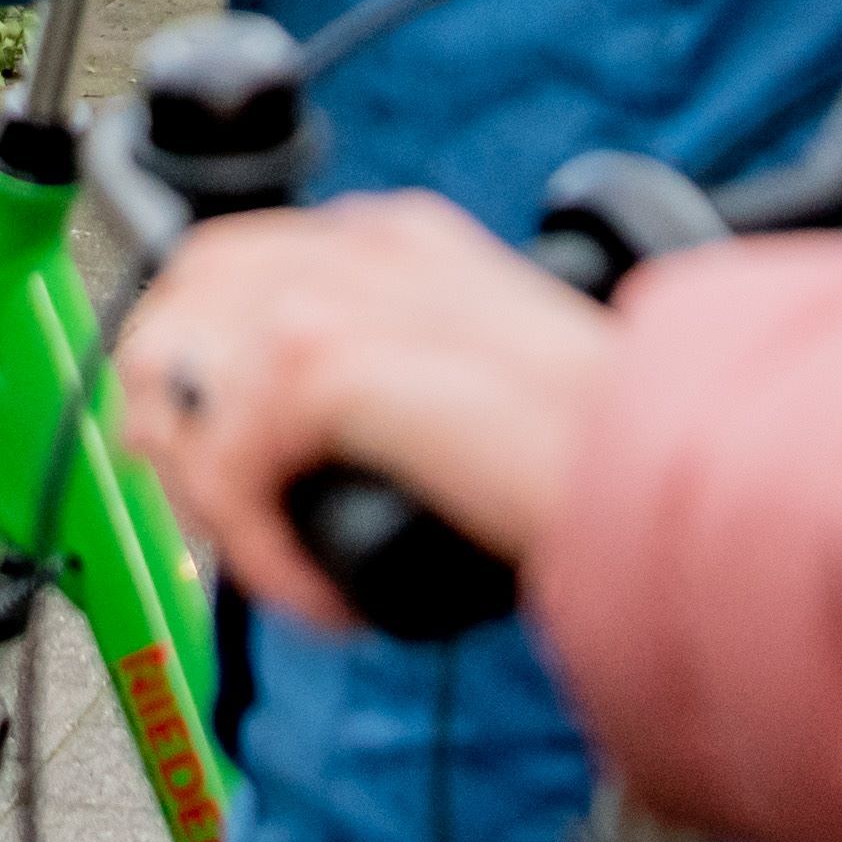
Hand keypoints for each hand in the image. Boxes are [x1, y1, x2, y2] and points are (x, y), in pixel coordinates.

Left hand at [106, 193, 615, 624]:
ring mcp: (341, 297)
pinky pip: (228, 466)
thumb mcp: (482, 388)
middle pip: (179, 297)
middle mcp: (362, 248)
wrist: (667, 471)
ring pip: (181, 377)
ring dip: (207, 490)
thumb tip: (301, 458)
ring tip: (274, 561)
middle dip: (174, 414)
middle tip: (222, 518)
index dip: (195, 359)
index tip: (205, 456)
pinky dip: (263, 554)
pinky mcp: (326, 364)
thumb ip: (401, 390)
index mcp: (399, 242)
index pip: (229, 261)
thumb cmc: (603, 458)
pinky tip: (328, 599)